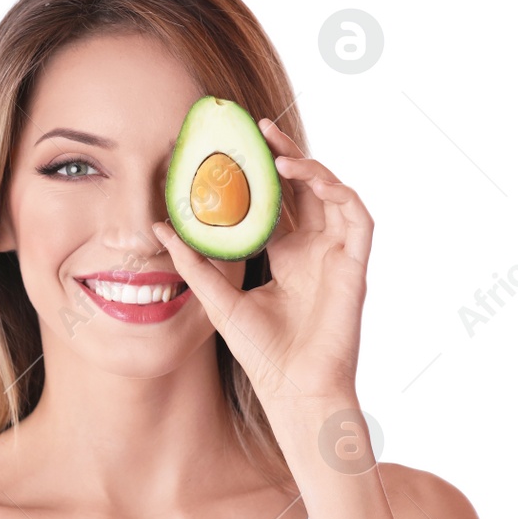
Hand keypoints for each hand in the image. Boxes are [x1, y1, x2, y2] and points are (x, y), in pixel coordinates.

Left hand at [152, 117, 371, 417]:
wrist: (293, 389)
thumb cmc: (262, 353)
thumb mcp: (218, 298)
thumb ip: (194, 262)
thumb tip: (160, 228)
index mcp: (287, 256)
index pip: (276, 201)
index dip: (259, 173)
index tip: (233, 147)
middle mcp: (314, 250)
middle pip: (304, 189)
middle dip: (284, 155)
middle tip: (258, 129)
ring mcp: (337, 255)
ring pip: (333, 194)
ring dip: (311, 167)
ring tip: (279, 153)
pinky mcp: (356, 265)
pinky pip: (358, 217)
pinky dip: (340, 191)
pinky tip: (312, 179)